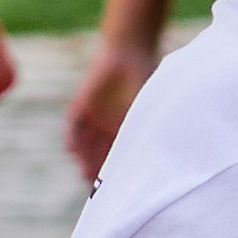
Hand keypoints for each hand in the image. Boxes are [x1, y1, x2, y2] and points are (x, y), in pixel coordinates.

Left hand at [63, 40, 160, 185]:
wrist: (128, 51)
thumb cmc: (146, 77)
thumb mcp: (149, 106)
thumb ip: (151, 126)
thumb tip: (166, 150)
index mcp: (124, 130)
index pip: (117, 157)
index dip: (115, 172)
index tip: (117, 186)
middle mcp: (106, 127)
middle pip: (97, 156)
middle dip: (96, 171)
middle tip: (96, 185)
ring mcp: (92, 118)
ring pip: (83, 145)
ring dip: (83, 159)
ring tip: (83, 172)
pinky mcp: (80, 106)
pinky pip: (71, 125)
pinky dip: (70, 137)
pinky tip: (71, 149)